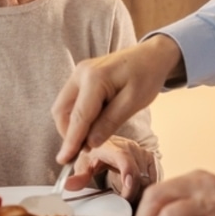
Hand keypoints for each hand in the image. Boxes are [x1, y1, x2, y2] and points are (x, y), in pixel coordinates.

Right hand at [52, 34, 183, 163]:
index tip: (64, 160)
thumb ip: (110, 122)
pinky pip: (71, 101)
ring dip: (71, 125)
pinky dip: (77, 116)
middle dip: (68, 133)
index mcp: (94, 78)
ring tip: (89, 139)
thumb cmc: (147, 76)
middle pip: (62, 111)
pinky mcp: (81, 77)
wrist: (151, 55)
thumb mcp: (133, 102)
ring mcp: (78, 73)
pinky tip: (91, 125)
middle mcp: (80, 73)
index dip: (71, 141)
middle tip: (84, 150)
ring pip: (63, 107)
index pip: (79, 116)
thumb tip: (90, 143)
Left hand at [64, 136, 158, 201]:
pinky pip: (154, 181)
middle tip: (121, 206)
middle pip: (139, 177)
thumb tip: (67, 186)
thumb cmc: (93, 153)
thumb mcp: (83, 163)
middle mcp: (132, 148)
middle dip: (132, 195)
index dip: (128, 176)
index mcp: (114, 147)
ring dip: (139, 195)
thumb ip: (78, 176)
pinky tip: (136, 195)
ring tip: (127, 201)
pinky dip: (146, 191)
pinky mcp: (153, 160)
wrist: (106, 140)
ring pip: (149, 181)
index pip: (125, 160)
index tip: (126, 195)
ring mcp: (145, 153)